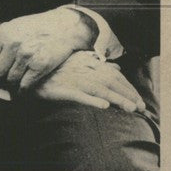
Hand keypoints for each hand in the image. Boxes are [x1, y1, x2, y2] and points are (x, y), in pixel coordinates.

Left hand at [0, 7, 95, 91]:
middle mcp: (13, 44)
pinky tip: (23, 91)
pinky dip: (22, 91)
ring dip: (11, 86)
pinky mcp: (40, 65)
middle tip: (2, 82)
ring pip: (10, 80)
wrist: (65, 26)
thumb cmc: (38, 27)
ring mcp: (26, 55)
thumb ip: (1, 41)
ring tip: (13, 86)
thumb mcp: (15, 26)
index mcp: (4, 33)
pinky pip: (25, 85)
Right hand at [31, 50, 145, 112]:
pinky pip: (79, 96)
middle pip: (109, 82)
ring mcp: (72, 80)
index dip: (128, 87)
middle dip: (127, 94)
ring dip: (116, 98)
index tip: (138, 99)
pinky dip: (91, 100)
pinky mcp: (61, 90)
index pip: (113, 75)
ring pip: (99, 89)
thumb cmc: (54, 70)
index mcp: (86, 64)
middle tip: (140, 107)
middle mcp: (81, 71)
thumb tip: (115, 67)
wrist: (30, 74)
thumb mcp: (76, 63)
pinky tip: (103, 105)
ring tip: (130, 108)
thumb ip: (96, 65)